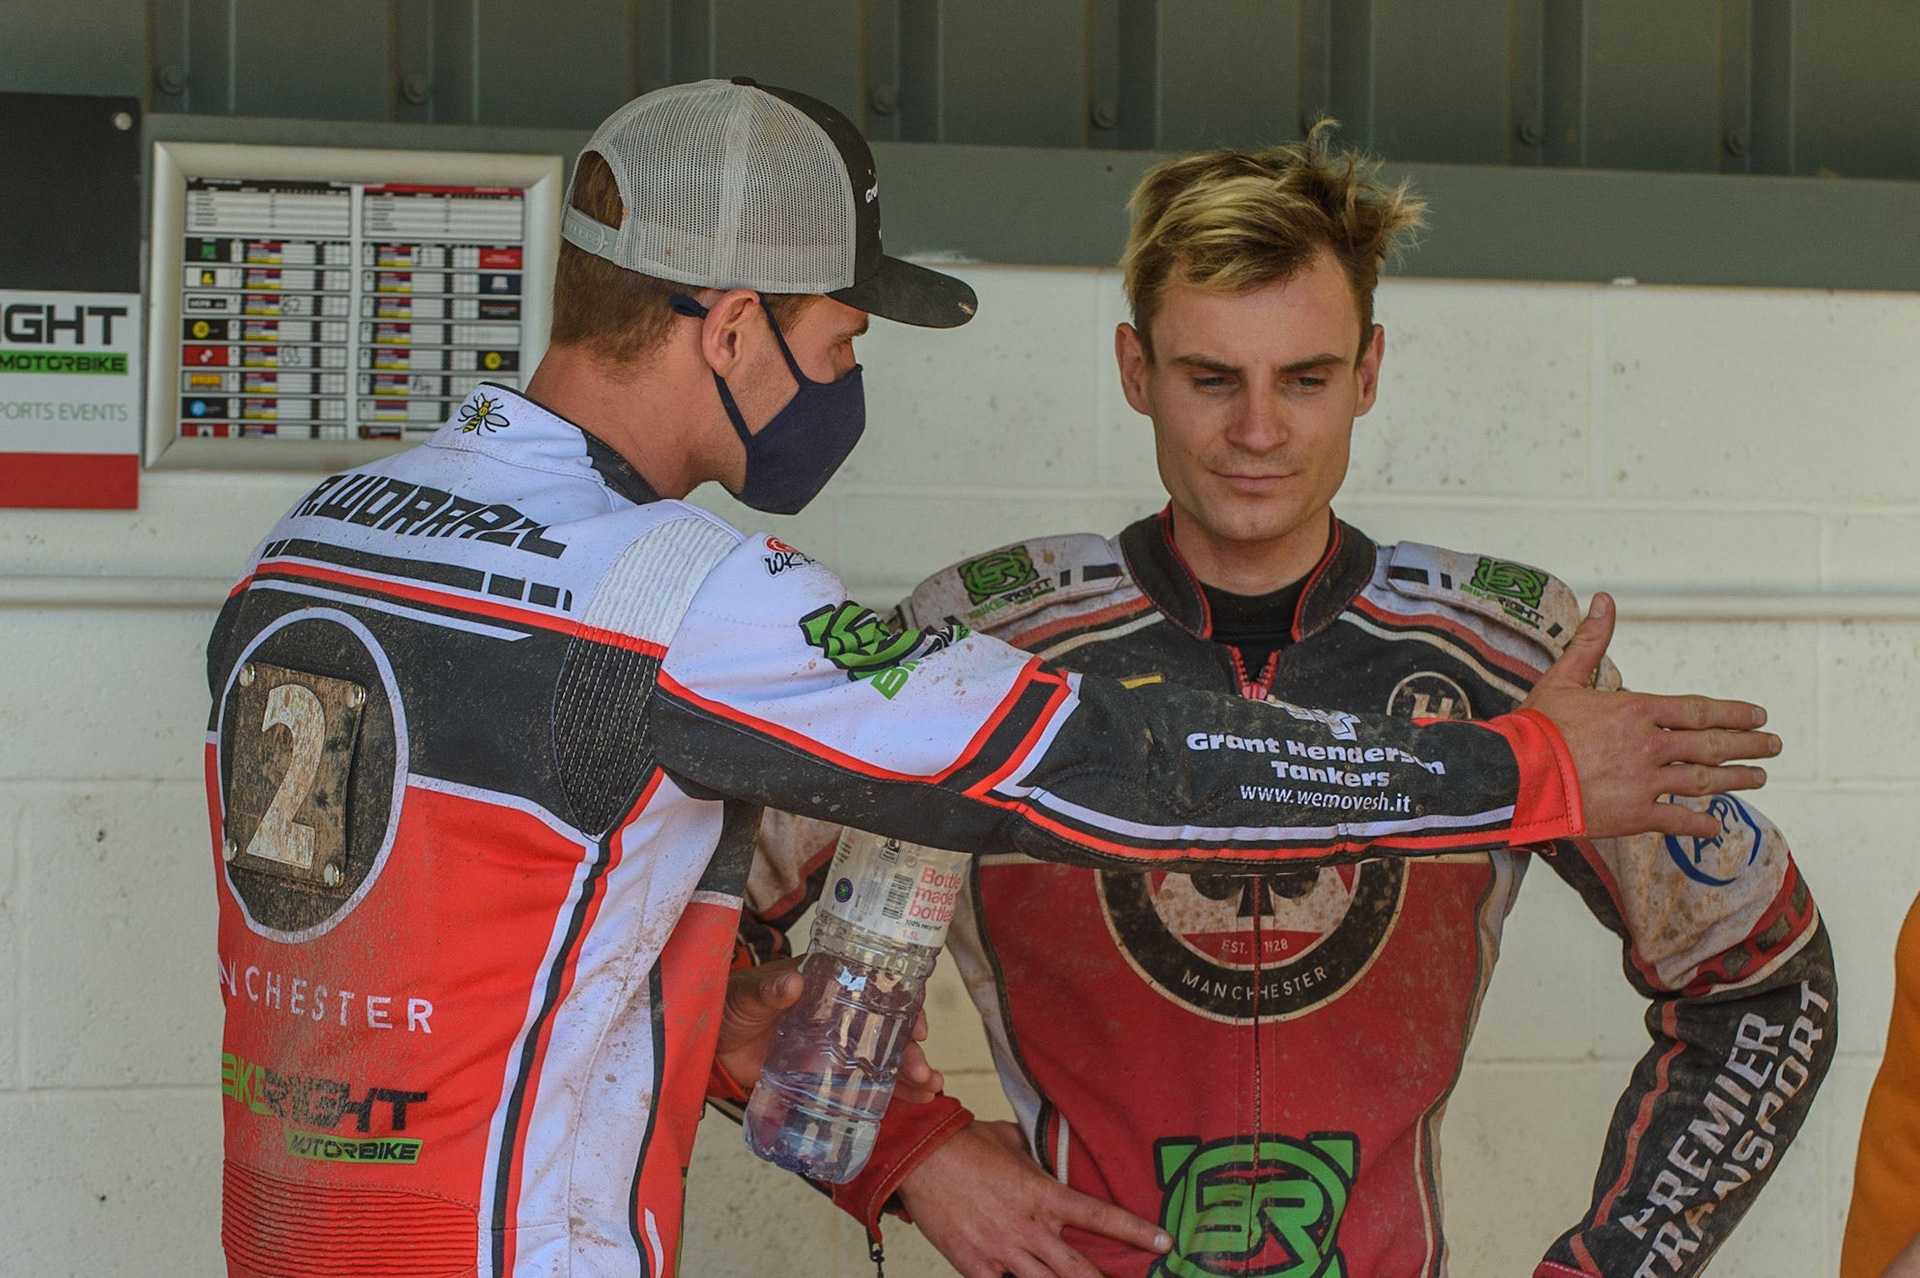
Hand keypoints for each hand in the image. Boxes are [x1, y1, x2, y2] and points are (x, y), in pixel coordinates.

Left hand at [713, 958, 943, 1102]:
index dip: (905, 1006)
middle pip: (886, 1032)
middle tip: (924, 1073)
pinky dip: (884, 1095)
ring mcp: (834, 1048)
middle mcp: (840, 1016)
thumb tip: (792, 983)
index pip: (879, 990)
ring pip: (881, 1061)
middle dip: (911, 1052)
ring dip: (907, 1075)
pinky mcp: (822, 1076)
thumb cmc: (733, 1003)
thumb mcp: (751, 993)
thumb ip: (770, 989)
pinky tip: (908, 1103)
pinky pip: (859, 1086)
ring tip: (929, 1091)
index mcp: (830, 985)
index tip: (917, 1028)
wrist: (711, 1040)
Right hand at [897, 1120, 1170, 1277]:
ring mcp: (1003, 1251)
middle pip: (1079, 1270)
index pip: (1100, 1216)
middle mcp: (1030, 1227)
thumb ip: (1038, 1157)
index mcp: (1043, 1194)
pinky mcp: (976, 1266)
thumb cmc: (966, 1143)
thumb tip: (1052, 1157)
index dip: (1135, 1231)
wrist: (920, 1157)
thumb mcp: (1013, 1142)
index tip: (1163, 1242)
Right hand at [1521, 592, 1780, 840]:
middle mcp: (1649, 745)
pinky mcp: (1633, 814)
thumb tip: (1605, 599)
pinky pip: (1677, 821)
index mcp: (1636, 710)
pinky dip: (1699, 825)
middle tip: (1774, 745)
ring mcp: (1645, 782)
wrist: (1516, 774)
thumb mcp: (1563, 677)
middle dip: (1748, 744)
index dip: (1734, 713)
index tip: (1759, 716)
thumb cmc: (1536, 726)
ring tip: (1760, 778)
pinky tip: (1716, 828)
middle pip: (1711, 745)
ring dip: (1736, 780)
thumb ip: (1591, 641)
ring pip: (1703, 781)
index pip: (1699, 710)